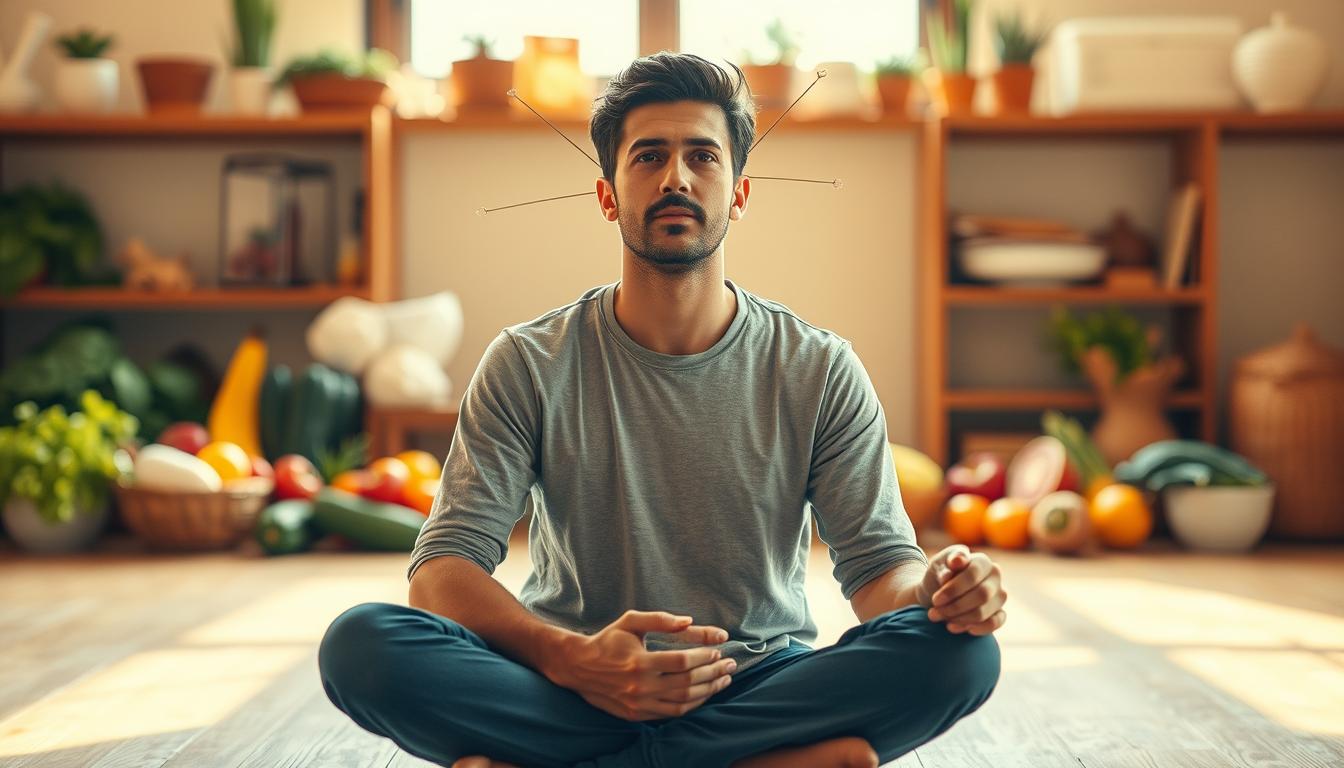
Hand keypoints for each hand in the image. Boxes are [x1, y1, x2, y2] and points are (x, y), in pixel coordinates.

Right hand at [546, 610, 736, 721]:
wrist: (578, 667)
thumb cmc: (608, 640)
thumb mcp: (630, 621)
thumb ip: (660, 619)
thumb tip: (689, 621)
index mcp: (639, 662)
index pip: (681, 661)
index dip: (703, 656)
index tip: (718, 650)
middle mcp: (640, 686)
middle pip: (687, 683)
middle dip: (713, 673)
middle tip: (730, 665)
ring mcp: (639, 703)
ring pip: (683, 702)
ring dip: (708, 691)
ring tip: (724, 680)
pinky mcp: (638, 714)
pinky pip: (672, 713)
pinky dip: (692, 704)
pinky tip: (704, 693)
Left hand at [914, 545, 1006, 635]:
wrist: (938, 594)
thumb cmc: (939, 576)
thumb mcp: (938, 565)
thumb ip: (947, 561)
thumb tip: (957, 562)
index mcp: (982, 561)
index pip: (973, 574)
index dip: (954, 589)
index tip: (936, 600)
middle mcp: (995, 577)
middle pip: (982, 595)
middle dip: (955, 607)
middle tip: (934, 613)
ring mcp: (999, 596)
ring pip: (983, 612)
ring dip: (958, 619)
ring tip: (939, 618)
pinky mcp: (999, 613)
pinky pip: (994, 623)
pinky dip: (973, 628)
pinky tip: (955, 627)